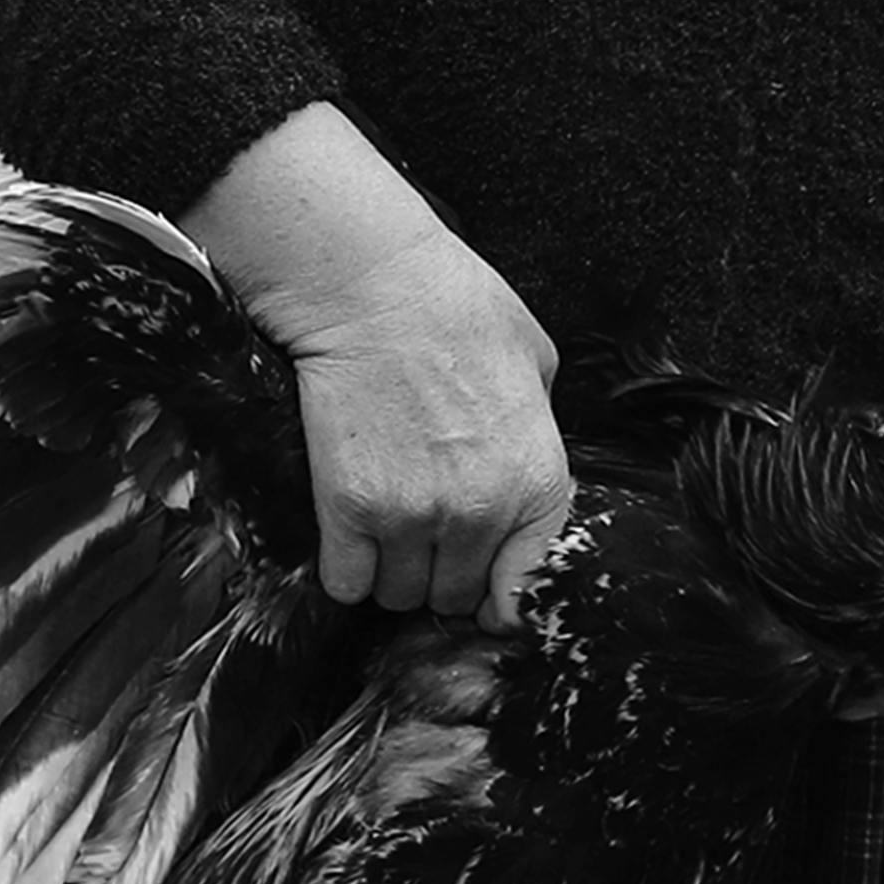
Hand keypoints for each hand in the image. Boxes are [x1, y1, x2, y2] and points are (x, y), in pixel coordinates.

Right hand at [189, 104, 573, 613]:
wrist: (370, 285)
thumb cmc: (455, 307)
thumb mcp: (537, 363)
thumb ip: (538, 431)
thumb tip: (522, 464)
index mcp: (538, 482)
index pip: (526, 592)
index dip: (500, 596)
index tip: (480, 584)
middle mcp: (481, 514)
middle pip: (455, 597)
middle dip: (439, 574)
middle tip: (421, 537)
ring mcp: (412, 517)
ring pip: (399, 596)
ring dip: (390, 572)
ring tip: (383, 529)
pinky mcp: (348, 510)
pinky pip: (346, 583)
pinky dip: (345, 568)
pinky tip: (347, 535)